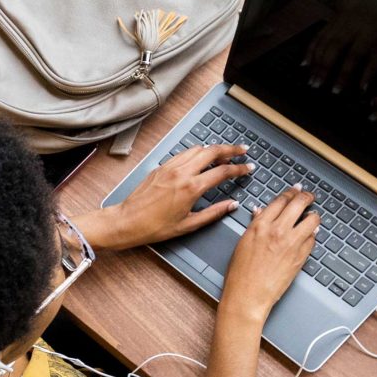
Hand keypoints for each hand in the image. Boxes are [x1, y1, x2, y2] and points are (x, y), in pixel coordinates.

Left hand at [75, 142, 253, 250]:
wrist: (128, 221)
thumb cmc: (155, 227)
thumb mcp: (189, 225)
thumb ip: (213, 213)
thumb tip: (231, 205)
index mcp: (191, 188)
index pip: (222, 171)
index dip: (239, 168)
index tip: (247, 168)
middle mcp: (182, 172)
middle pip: (212, 151)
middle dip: (230, 149)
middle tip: (242, 150)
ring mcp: (170, 167)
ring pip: (197, 149)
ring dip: (214, 149)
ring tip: (224, 154)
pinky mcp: (162, 166)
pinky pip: (184, 153)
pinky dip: (197, 152)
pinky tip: (201, 158)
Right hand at [220, 185, 318, 325]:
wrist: (248, 295)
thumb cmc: (240, 272)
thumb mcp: (243, 242)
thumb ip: (255, 224)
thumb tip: (261, 212)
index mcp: (260, 225)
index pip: (281, 200)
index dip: (291, 192)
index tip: (295, 190)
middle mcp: (277, 230)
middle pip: (299, 203)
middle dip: (307, 196)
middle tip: (309, 196)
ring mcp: (291, 243)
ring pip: (312, 219)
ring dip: (313, 215)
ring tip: (312, 215)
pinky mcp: (301, 257)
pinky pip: (312, 239)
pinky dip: (312, 234)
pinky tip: (310, 234)